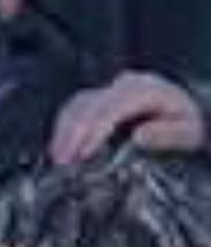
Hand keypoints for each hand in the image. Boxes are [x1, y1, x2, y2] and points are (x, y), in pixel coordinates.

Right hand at [50, 71, 204, 165]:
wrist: (183, 114)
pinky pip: (74, 107)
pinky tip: (58, 147)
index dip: (94, 132)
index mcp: (147, 90)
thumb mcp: (189, 132)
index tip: (83, 156)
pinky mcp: (100, 96)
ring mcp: (110, 88)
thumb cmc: (186, 125)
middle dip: (72, 135)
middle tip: (62, 162)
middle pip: (88, 105)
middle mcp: (125, 84)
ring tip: (57, 159)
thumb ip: (167, 134)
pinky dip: (63, 127)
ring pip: (77, 104)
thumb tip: (138, 136)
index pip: (112, 108)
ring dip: (63, 132)